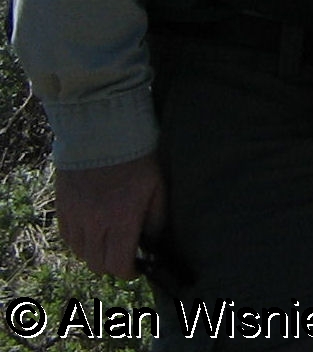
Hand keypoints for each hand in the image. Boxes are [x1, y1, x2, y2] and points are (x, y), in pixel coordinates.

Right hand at [56, 153, 164, 278]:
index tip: (135, 267)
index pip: (118, 264)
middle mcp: (96, 224)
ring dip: (94, 253)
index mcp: (122, 219)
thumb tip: (153, 240)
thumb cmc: (137, 158)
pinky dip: (79, 241)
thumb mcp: (157, 186)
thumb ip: (156, 217)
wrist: (105, 133)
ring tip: (107, 241)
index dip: (127, 271)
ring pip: (81, 253)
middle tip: (122, 254)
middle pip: (97, 264)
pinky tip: (91, 230)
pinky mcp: (63, 209)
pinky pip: (67, 238)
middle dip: (111, 264)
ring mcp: (76, 217)